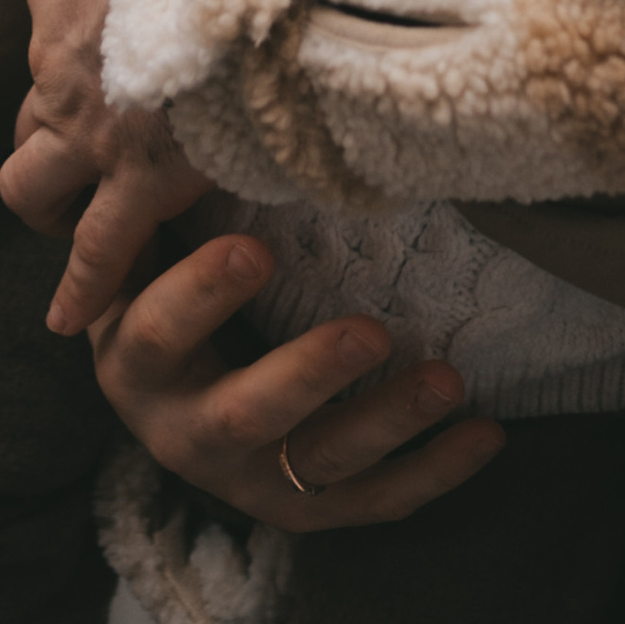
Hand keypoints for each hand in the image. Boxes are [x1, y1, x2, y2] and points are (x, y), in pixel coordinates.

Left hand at [0, 0, 205, 331]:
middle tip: (84, 171)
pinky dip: (85, 287)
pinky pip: (96, 251)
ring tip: (79, 239)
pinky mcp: (137, 175)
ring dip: (55, 212)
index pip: (46, 49)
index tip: (108, 81)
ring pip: (34, 189)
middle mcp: (59, 61)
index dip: (73, 71)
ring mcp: (92, 124)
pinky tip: (78, 317)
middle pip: (27, 123)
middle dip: (50, 149)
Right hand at [93, 231, 505, 530]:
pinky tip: (487, 434)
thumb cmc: (175, 292)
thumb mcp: (154, 258)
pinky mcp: (303, 507)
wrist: (172, 397)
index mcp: (136, 362)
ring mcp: (246, 480)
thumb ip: (172, 211)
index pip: (161, 331)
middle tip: (369, 331)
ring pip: (318, 464)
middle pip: (242, 414)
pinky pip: (374, 501)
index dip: (202, 295)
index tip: (253, 248)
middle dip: (308, 375)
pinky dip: (434, 471)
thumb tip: (215, 116)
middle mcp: (182, 432)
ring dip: (386, 422)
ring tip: (448, 380)